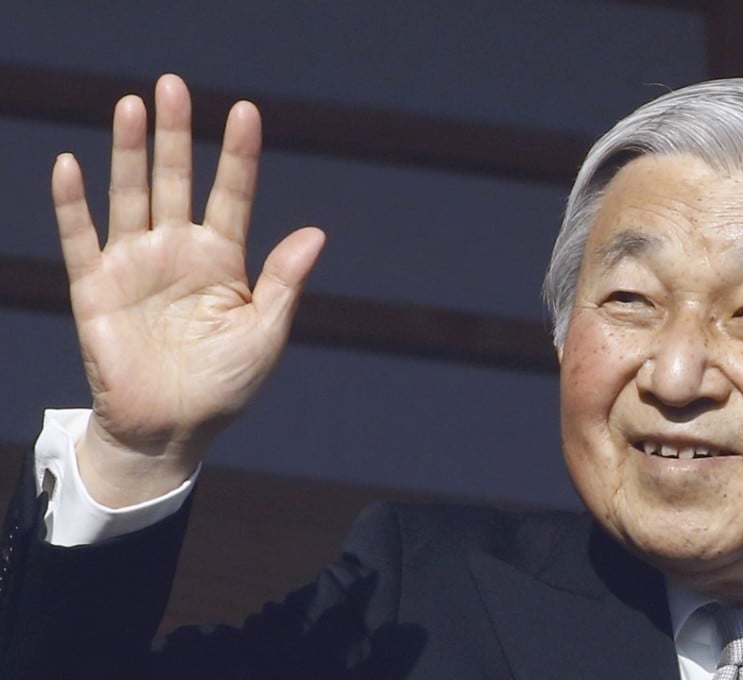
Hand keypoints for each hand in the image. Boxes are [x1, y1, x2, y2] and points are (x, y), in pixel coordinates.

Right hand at [52, 74, 324, 505]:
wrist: (172, 429)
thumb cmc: (225, 384)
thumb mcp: (264, 334)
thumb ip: (283, 282)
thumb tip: (317, 233)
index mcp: (223, 260)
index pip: (233, 195)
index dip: (238, 155)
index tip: (245, 111)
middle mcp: (179, 252)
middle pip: (178, 181)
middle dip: (175, 135)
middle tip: (173, 85)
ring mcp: (136, 265)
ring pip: (132, 195)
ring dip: (129, 151)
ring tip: (132, 105)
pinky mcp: (96, 288)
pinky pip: (82, 238)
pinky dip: (74, 204)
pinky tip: (71, 165)